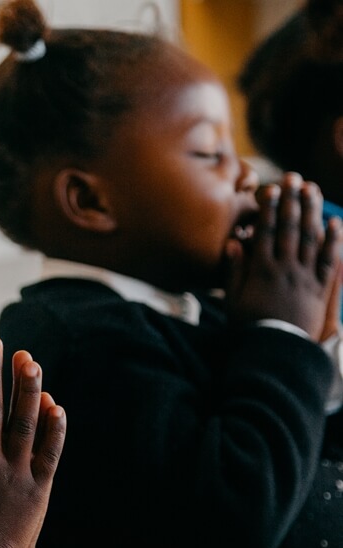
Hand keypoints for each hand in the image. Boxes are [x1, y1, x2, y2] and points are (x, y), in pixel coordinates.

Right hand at [225, 172, 341, 338]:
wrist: (277, 351)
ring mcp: (305, 277)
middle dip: (291, 201)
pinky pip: (330, 260)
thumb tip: (234, 242)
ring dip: (312, 212)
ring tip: (312, 190)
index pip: (266, 231)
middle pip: (290, 228)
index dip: (269, 208)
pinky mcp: (320, 289)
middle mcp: (285, 268)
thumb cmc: (249, 326)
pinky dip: (334, 240)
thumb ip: (233, 270)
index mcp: (261, 270)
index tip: (271, 188)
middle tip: (293, 178)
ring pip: (312, 238)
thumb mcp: (232, 300)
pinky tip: (334, 223)